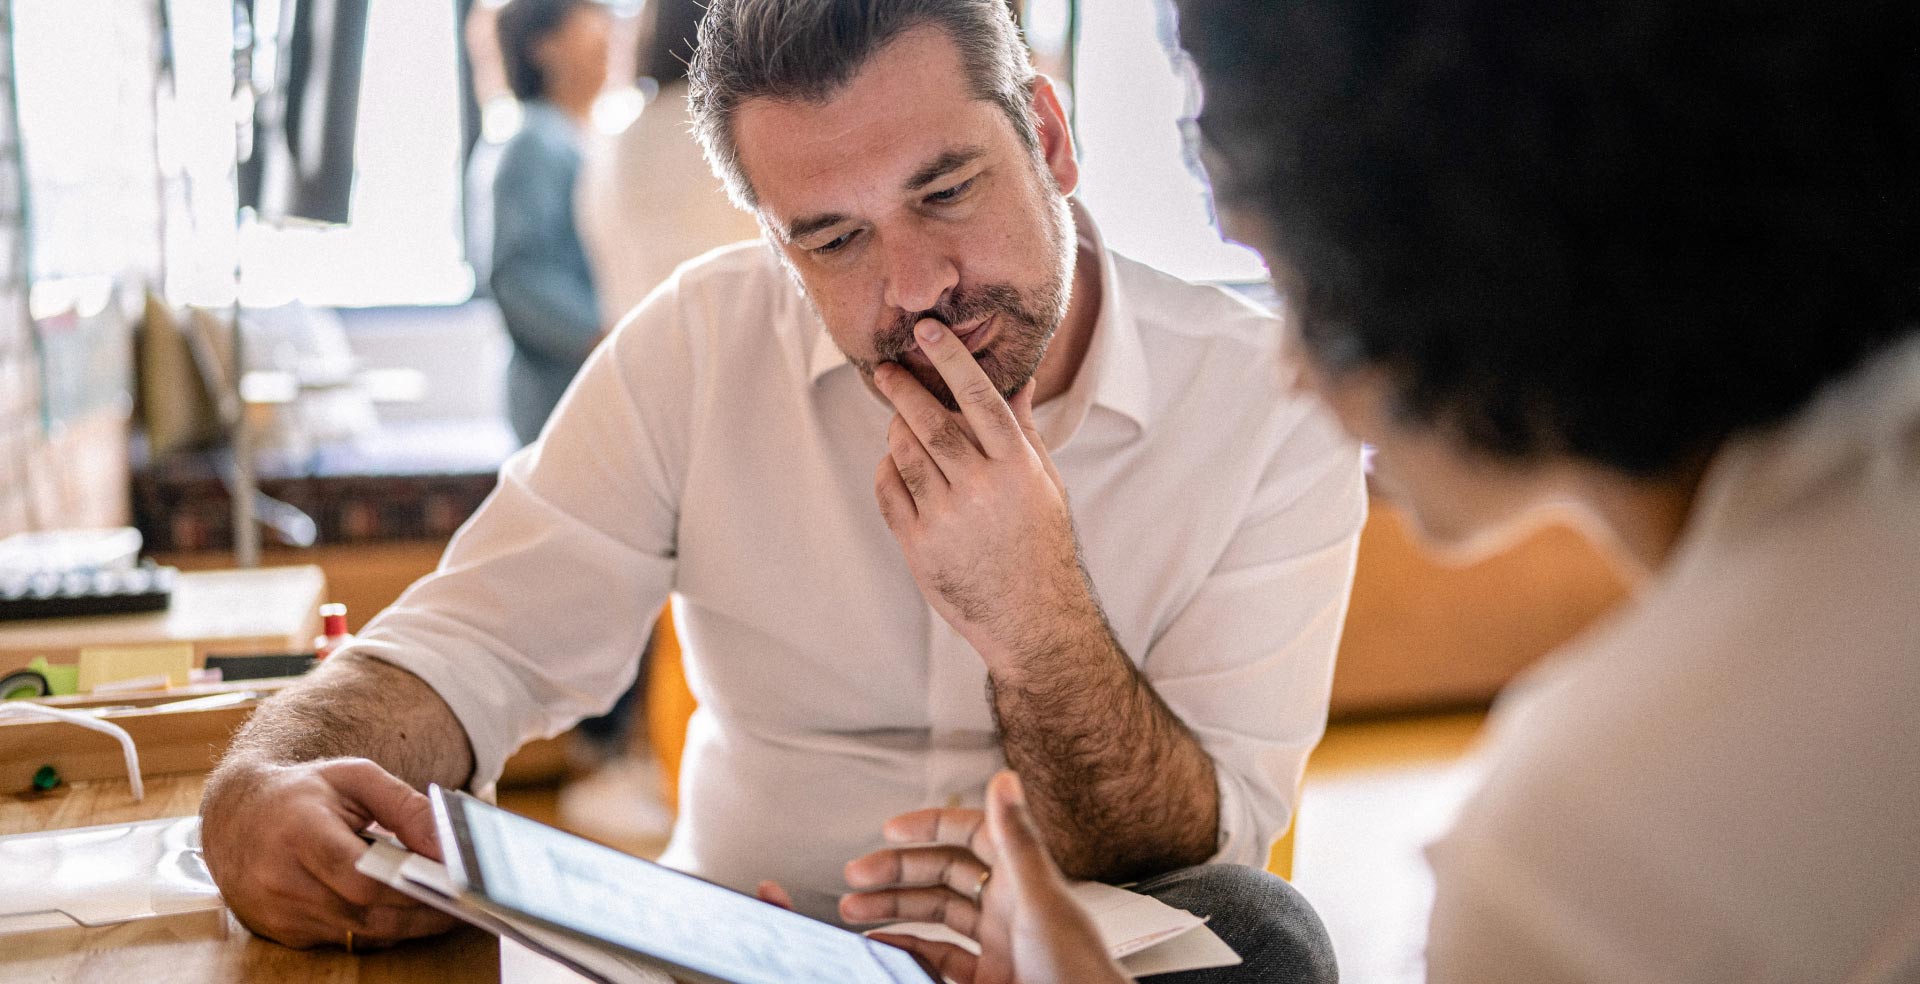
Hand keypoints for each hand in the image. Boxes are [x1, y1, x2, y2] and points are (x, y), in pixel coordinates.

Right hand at [200, 757, 457, 949]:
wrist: (236, 815)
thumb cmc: (303, 791)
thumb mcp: (356, 777)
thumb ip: (405, 806)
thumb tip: (446, 845)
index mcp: (299, 832)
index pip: (359, 875)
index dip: (409, 885)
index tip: (454, 885)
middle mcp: (281, 879)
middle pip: (364, 913)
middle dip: (421, 914)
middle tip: (466, 906)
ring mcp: (278, 913)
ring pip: (357, 933)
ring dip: (406, 926)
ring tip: (448, 910)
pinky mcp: (281, 933)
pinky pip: (342, 940)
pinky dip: (378, 929)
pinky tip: (406, 915)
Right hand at [841, 771, 1127, 983]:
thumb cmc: (1077, 971)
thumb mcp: (1040, 900)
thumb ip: (1017, 840)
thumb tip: (1005, 778)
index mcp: (1023, 879)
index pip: (971, 835)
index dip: (932, 827)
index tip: (891, 829)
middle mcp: (1009, 907)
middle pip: (945, 875)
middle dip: (898, 871)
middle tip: (857, 874)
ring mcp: (998, 944)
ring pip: (936, 916)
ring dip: (894, 909)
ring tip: (853, 909)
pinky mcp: (989, 979)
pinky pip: (939, 957)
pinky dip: (907, 948)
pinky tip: (882, 944)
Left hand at [872, 319, 1093, 664]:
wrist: (1032, 617)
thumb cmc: (1042, 543)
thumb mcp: (1045, 483)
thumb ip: (1023, 430)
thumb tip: (1019, 379)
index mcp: (1017, 466)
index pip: (979, 397)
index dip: (951, 358)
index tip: (928, 329)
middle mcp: (981, 488)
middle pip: (930, 421)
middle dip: (904, 389)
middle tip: (887, 369)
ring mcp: (947, 518)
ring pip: (904, 453)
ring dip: (895, 430)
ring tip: (898, 421)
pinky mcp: (919, 546)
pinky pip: (889, 491)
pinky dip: (887, 470)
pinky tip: (895, 465)